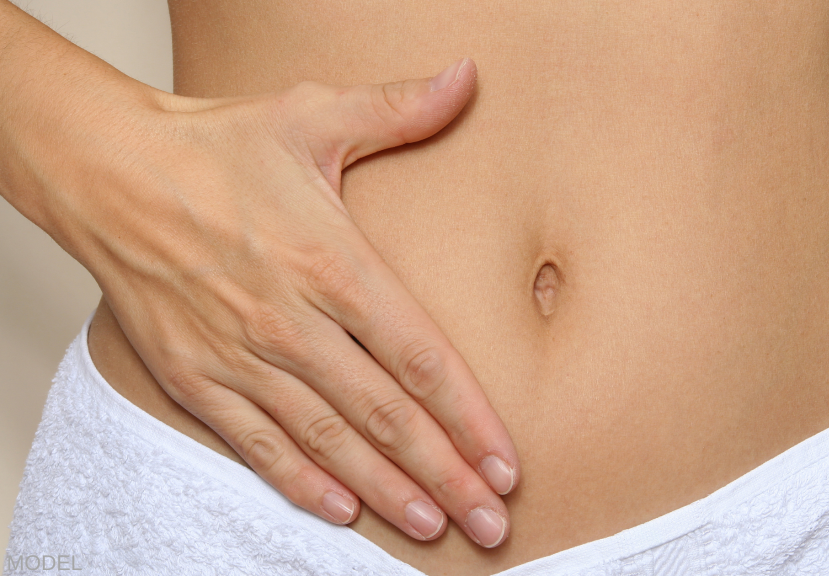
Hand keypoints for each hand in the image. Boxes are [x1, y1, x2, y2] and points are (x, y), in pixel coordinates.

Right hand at [59, 58, 517, 547]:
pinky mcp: (196, 377)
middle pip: (385, 415)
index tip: (507, 462)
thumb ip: (398, 108)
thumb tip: (468, 76)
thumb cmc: (217, 147)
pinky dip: (300, 481)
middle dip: (445, 475)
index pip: (419, 358)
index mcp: (333, 263)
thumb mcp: (312, 115)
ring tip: (436, 528)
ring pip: (329, 441)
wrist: (109, 172)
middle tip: (491, 523)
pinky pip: (256, 443)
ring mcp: (241, 356)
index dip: (469, 416)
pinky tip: (342, 511)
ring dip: (387, 491)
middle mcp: (292, 322)